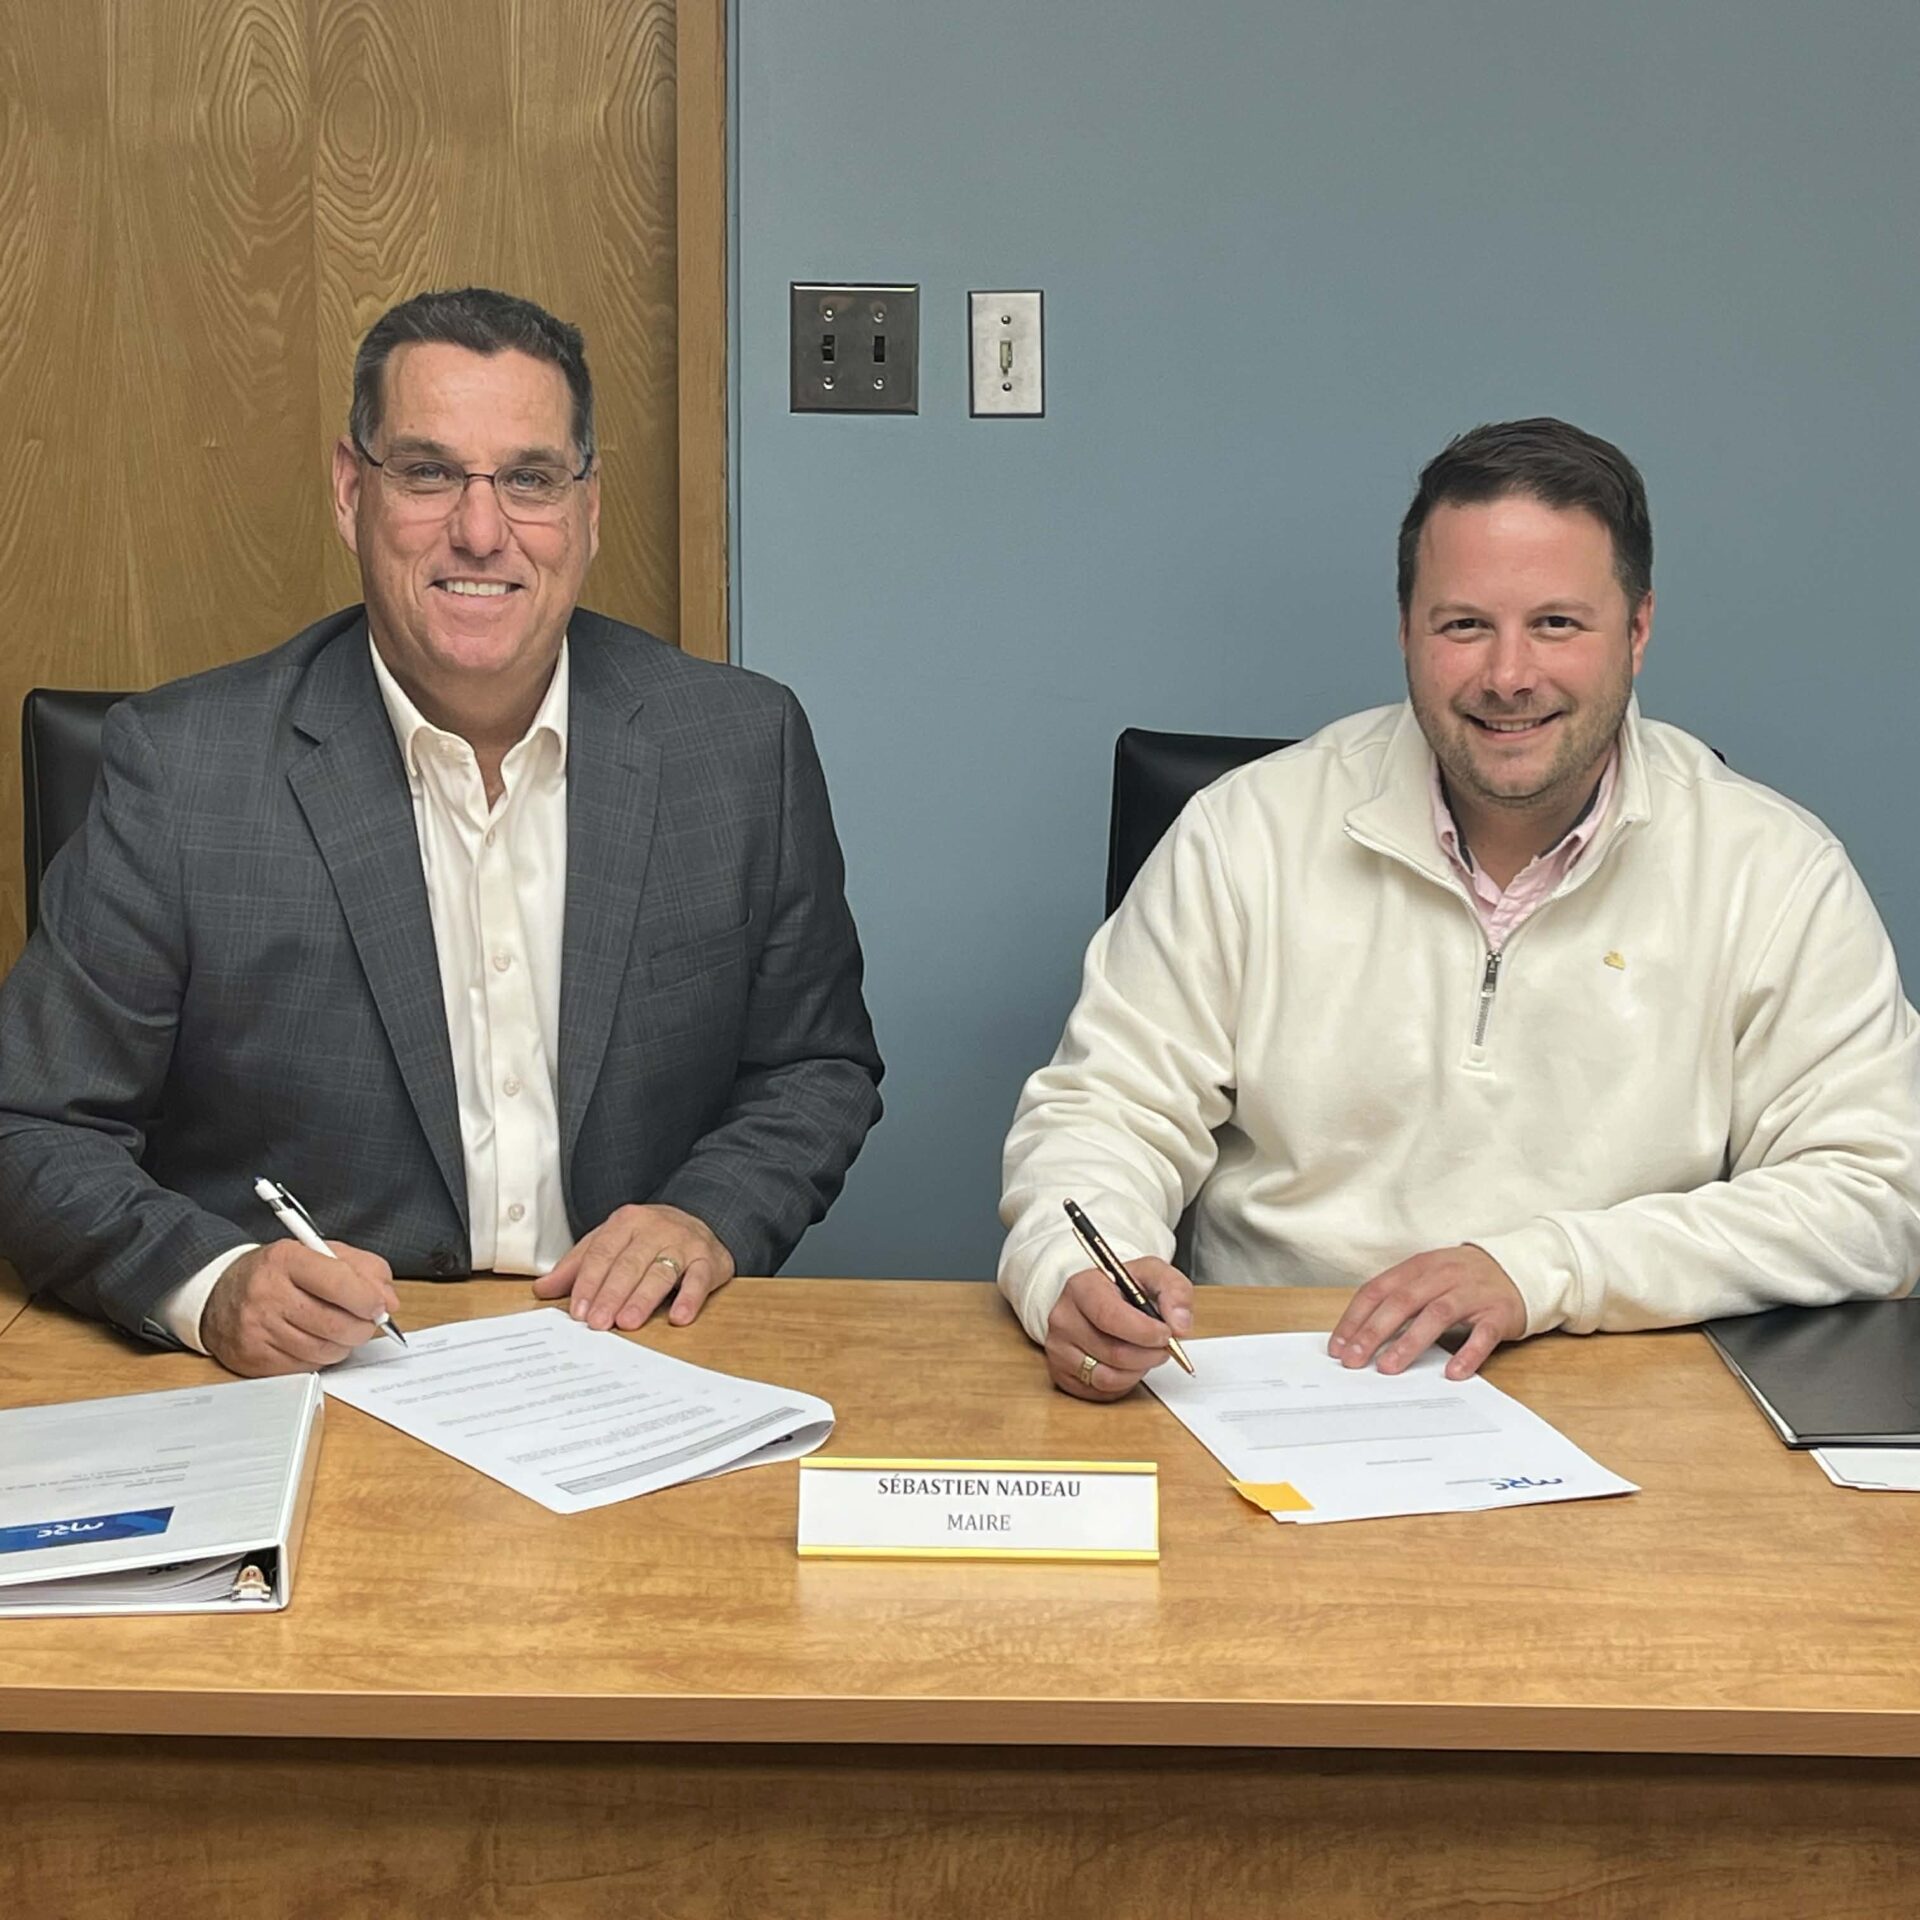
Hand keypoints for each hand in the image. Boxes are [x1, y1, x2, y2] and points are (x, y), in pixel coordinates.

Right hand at [202, 1240, 399, 1375]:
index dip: (368, 1298)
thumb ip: (362, 1268)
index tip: (380, 1305)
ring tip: (340, 1329)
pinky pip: (306, 1367)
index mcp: (285, 1260)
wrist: (219, 1294)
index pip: (338, 1282)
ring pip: (324, 1350)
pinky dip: (321, 1358)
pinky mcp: (254, 1359)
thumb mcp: (319, 1253)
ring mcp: (257, 1330)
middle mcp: (267, 1294)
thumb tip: (388, 1301)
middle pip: (335, 1323)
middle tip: (367, 1321)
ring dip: (344, 1344)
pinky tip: (315, 1341)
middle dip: (362, 1327)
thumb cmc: (278, 1273)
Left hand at [531, 1204, 734, 1330]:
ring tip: (628, 1322)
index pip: (602, 1253)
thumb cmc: (647, 1239)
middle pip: (629, 1264)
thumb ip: (577, 1266)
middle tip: (598, 1322)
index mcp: (626, 1222)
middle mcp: (655, 1229)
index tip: (578, 1310)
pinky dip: (690, 1298)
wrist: (699, 1221)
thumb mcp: (610, 1243)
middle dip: (611, 1295)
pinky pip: (699, 1279)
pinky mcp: (709, 1259)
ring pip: (661, 1272)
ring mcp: (683, 1243)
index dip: (588, 1282)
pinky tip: (679, 1316)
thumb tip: (541, 1289)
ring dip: (643, 1299)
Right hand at [1044, 1258, 1193, 1400]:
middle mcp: (1063, 1318)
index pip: (1110, 1316)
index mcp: (1082, 1287)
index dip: (1144, 1332)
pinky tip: (1128, 1365)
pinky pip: (1100, 1392)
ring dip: (1138, 1371)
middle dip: (1149, 1355)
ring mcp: (1058, 1349)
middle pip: (1113, 1352)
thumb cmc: (1125, 1288)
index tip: (1166, 1334)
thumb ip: (1174, 1291)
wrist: (1098, 1300)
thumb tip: (1179, 1325)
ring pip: (1108, 1378)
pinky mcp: (1061, 1374)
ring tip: (1146, 1354)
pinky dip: (1123, 1384)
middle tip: (1164, 1348)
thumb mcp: (1154, 1274)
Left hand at [1327, 1244, 1525, 1379]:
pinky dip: (1467, 1354)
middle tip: (1354, 1359)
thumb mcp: (1427, 1277)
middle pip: (1402, 1302)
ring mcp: (1472, 1293)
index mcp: (1419, 1267)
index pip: (1378, 1290)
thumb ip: (1398, 1298)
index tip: (1339, 1345)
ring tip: (1388, 1368)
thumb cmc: (1462, 1279)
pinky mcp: (1499, 1312)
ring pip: (1437, 1315)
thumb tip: (1359, 1334)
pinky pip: (1483, 1334)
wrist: (1519, 1268)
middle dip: (1374, 1332)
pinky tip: (1452, 1373)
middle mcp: (1443, 1276)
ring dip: (1410, 1343)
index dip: (1355, 1318)